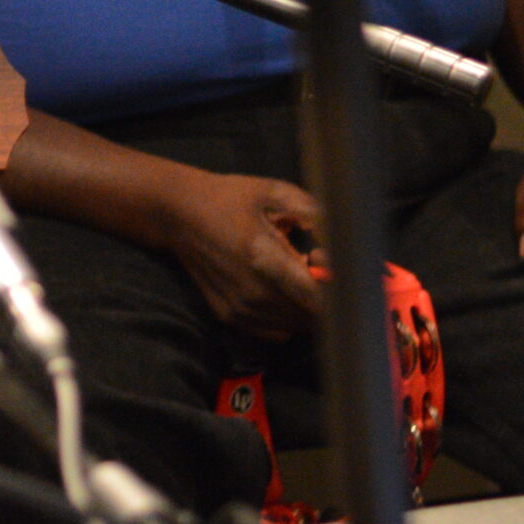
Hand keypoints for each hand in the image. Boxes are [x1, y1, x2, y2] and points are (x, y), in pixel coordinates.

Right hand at [161, 171, 325, 339]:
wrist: (178, 214)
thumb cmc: (229, 198)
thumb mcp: (273, 192)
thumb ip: (314, 213)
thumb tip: (345, 239)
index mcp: (263, 258)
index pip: (318, 299)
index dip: (338, 291)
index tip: (332, 268)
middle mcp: (252, 293)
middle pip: (314, 318)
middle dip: (327, 297)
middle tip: (315, 266)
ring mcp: (240, 310)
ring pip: (298, 327)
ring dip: (308, 307)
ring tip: (295, 276)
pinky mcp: (231, 318)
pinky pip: (278, 331)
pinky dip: (289, 317)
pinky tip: (279, 290)